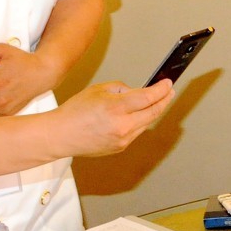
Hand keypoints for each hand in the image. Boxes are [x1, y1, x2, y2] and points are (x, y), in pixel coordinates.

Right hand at [52, 80, 173, 156]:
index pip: (148, 98)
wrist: (60, 135)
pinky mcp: (120, 147)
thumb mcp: (98, 90)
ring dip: (154, 111)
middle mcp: (122, 126)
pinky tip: (139, 114)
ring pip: (146, 123)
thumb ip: (122, 89)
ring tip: (158, 101)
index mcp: (116, 108)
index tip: (168, 83)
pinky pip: (136, 131)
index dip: (161, 90)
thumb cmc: (75, 111)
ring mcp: (123, 139)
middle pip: (154, 112)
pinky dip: (140, 121)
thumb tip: (137, 92)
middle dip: (164, 100)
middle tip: (169, 91)